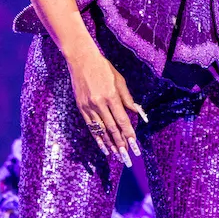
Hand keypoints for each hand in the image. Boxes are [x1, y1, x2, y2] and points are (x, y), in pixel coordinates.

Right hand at [67, 48, 144, 165]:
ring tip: (117, 155)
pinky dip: (97, 137)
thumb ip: (128, 98)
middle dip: (121, 144)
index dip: (129, 134)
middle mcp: (99, 103)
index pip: (122, 120)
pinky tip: (103, 146)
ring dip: (110, 144)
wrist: (81, 60)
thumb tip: (137, 112)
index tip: (135, 145)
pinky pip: (90, 126)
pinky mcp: (81, 108)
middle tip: (127, 157)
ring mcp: (89, 107)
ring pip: (101, 130)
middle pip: (112, 128)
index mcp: (111, 96)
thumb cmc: (104, 68)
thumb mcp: (119, 80)